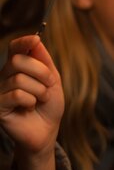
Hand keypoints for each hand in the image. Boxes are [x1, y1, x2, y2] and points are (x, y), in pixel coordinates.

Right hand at [0, 35, 63, 159]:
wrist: (47, 130)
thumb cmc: (49, 105)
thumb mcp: (53, 80)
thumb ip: (44, 61)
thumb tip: (36, 40)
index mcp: (18, 68)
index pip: (15, 49)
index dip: (23, 42)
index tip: (35, 39)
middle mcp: (5, 77)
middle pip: (18, 61)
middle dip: (41, 72)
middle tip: (49, 85)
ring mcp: (0, 91)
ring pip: (20, 79)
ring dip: (39, 91)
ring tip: (40, 100)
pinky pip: (16, 95)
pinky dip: (31, 101)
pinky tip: (29, 108)